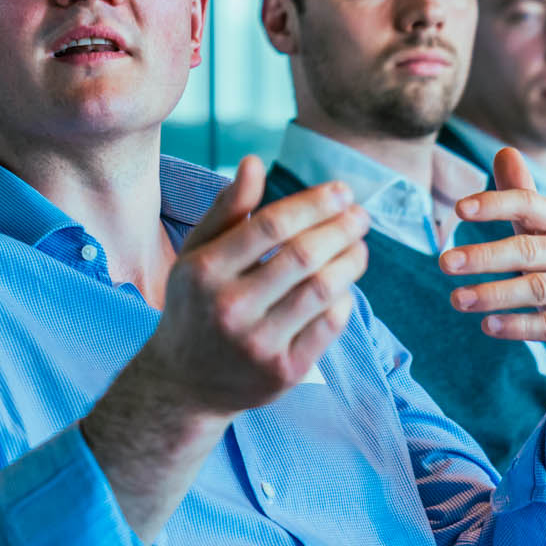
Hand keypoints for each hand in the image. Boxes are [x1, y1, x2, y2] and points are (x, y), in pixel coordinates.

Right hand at [131, 156, 370, 419]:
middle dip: (341, 228)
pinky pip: (328, 326)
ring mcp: (258, 344)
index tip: (342, 191)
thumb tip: (253, 162)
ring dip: (351, 261)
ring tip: (359, 245)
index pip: (270, 226)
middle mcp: (230, 307)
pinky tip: (344, 284)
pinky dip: (344, 299)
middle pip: (302, 256)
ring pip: (322, 290)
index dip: (313, 203)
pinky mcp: (284, 372)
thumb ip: (226, 209)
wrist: (184, 383)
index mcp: (205, 271)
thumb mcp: (196, 254)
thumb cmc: (194, 304)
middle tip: (361, 214)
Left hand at [440, 148, 545, 420]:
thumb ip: (524, 201)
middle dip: (483, 256)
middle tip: (443, 263)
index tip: (459, 209)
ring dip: (493, 294)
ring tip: (456, 299)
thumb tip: (504, 150)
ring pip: (539, 289)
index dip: (496, 204)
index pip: (532, 205)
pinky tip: (488, 326)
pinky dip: (518, 325)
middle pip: (530, 250)